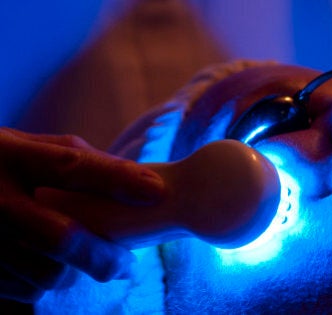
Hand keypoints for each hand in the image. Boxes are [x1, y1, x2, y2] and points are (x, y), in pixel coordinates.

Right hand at [0, 128, 164, 302]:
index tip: (157, 191)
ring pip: (45, 273)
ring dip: (75, 272)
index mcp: (9, 156)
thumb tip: (135, 178)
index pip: (69, 166)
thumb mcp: (26, 146)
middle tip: (128, 264)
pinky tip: (50, 267)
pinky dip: (45, 283)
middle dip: (103, 255)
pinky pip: (24, 290)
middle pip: (59, 237)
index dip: (115, 179)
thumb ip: (74, 158)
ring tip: (85, 261)